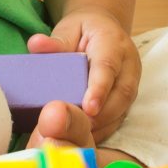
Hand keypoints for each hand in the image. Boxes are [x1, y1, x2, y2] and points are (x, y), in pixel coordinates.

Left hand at [30, 10, 140, 142]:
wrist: (103, 30)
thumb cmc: (82, 30)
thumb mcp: (68, 28)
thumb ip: (55, 41)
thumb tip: (36, 45)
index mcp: (113, 43)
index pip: (108, 67)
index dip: (99, 89)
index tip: (88, 108)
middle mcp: (128, 64)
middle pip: (121, 93)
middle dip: (102, 115)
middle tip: (77, 129)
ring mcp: (131, 82)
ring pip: (123, 109)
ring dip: (102, 126)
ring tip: (78, 137)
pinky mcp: (128, 98)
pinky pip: (120, 117)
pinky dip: (103, 130)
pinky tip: (84, 138)